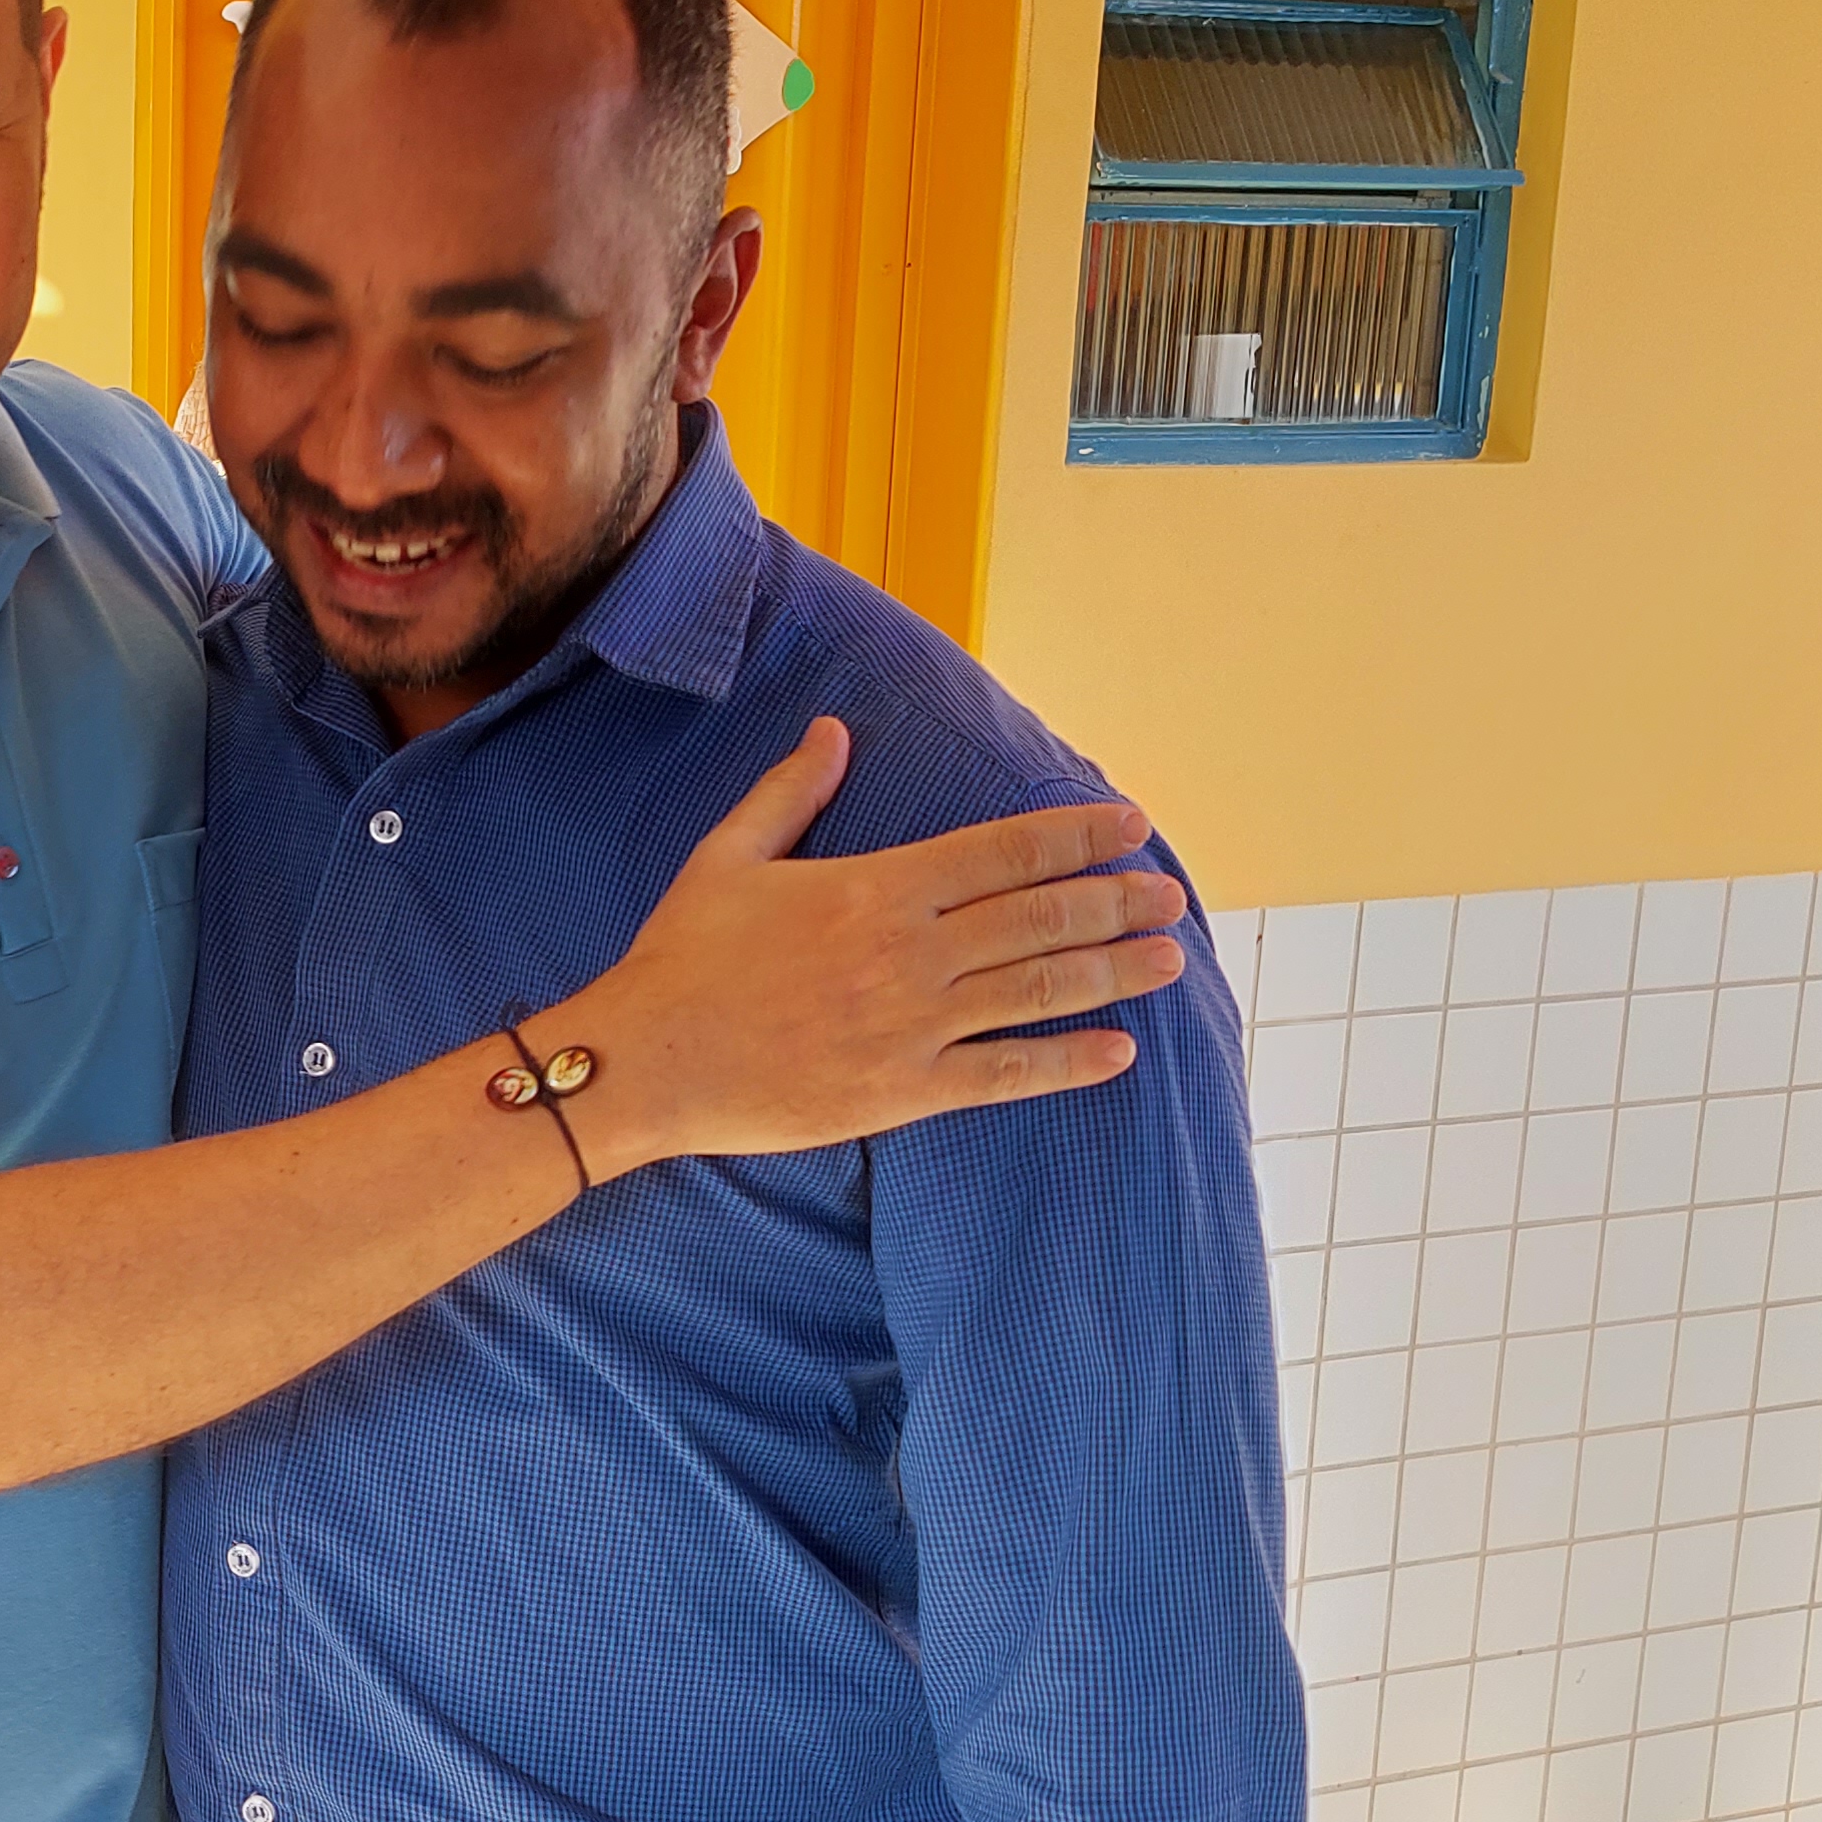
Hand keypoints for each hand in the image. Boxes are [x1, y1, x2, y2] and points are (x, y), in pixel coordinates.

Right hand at [560, 724, 1187, 1176]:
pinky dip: (1066, 1063)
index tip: (1132, 827)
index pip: (1004, 851)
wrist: (649, 1059)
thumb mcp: (728, 856)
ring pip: (1037, 991)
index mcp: (877, 886)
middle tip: (1172, 896)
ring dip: (1112, 973)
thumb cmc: (682, 956)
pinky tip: (1116, 1052)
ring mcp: (912, 1024)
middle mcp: (909, 951)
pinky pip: (1005, 1075)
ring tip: (1168, 961)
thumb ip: (790, 792)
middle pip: (1040, 917)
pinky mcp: (903, 1090)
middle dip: (1116, 902)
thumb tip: (833, 731)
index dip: (1078, 835)